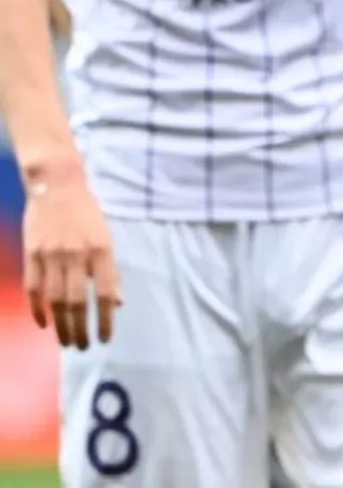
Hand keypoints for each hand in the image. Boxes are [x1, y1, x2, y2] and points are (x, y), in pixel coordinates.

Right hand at [22, 162, 120, 347]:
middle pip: (77, 301)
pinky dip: (37, 310)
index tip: (105, 339)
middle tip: (83, 347)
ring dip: (61, 325)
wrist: (57, 186)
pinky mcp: (32, 254)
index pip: (104, 294)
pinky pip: (33, 289)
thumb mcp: (107, 239)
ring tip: (66, 342)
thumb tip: (118, 303)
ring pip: (54, 300)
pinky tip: (44, 324)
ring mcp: (51, 255)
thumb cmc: (87, 215)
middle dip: (80, 329)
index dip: (104, 320)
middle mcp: (77, 255)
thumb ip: (111, 271)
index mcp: (101, 251)